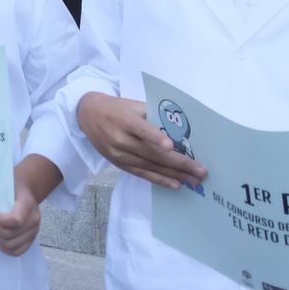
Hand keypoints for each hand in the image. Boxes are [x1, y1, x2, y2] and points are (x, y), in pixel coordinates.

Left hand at [0, 188, 41, 256]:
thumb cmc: (14, 187)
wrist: (27, 190)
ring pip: (12, 245)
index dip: (1, 220)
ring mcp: (34, 231)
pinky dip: (6, 249)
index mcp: (28, 204)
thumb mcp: (7, 184)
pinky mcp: (31, 239)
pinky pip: (18, 251)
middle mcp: (33, 220)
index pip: (16, 220)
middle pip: (11, 234)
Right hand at [77, 92, 205, 189]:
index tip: (171, 147)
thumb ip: (153, 116)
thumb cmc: (116, 108)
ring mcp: (119, 154)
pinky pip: (142, 174)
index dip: (155, 138)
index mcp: (124, 119)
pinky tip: (175, 184)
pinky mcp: (119, 164)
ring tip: (194, 181)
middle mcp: (120, 139)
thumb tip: (179, 130)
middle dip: (180, 163)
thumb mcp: (132, 104)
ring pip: (150, 166)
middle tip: (201, 171)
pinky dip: (159, 180)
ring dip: (175, 175)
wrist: (87, 115)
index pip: (141, 129)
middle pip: (152, 153)